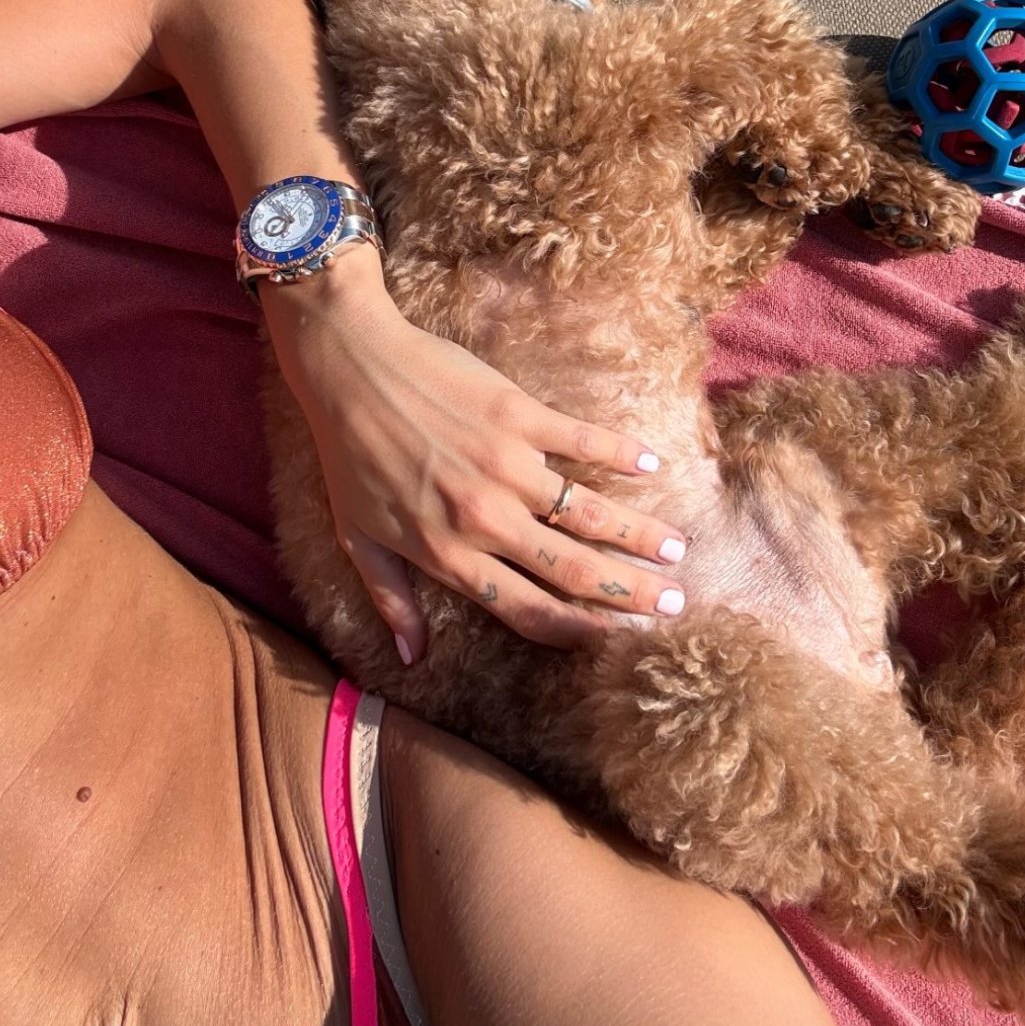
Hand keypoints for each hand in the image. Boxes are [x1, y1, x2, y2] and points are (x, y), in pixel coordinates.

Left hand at [264, 251, 687, 660]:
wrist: (348, 367)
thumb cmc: (347, 456)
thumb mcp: (357, 539)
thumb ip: (391, 601)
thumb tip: (412, 658)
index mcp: (448, 555)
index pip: (526, 609)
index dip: (576, 631)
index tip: (615, 640)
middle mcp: (484, 518)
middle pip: (573, 568)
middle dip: (631, 591)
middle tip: (676, 603)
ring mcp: (505, 465)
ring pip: (588, 511)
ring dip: (639, 533)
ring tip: (677, 549)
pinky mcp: (517, 414)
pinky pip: (581, 438)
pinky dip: (619, 451)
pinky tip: (651, 463)